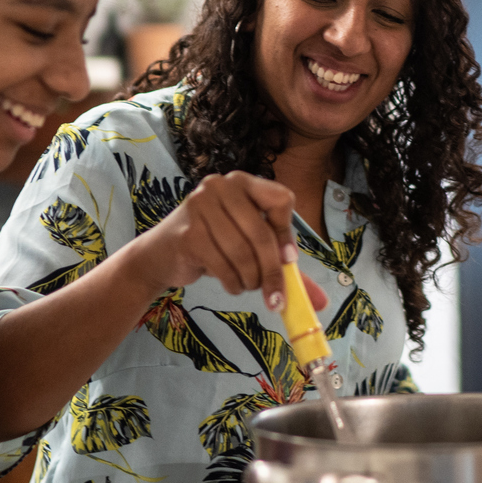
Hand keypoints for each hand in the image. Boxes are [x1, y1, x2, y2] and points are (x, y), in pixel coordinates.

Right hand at [134, 173, 325, 308]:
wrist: (161, 255)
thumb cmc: (212, 246)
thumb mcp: (249, 247)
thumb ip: (284, 269)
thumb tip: (321, 301)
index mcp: (243, 181)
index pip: (281, 198)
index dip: (287, 233)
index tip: (288, 260)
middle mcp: (221, 185)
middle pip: (262, 232)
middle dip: (272, 272)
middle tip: (276, 298)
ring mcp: (201, 205)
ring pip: (243, 252)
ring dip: (251, 280)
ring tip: (247, 286)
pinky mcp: (188, 232)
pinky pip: (223, 265)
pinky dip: (233, 283)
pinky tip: (231, 284)